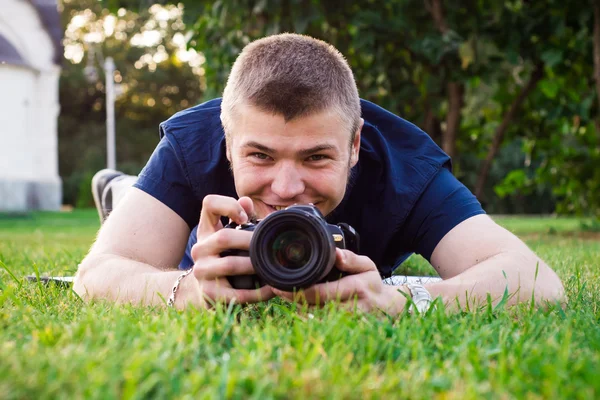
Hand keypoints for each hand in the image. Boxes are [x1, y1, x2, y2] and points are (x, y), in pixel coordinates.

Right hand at [190, 195, 273, 305]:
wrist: (202, 290)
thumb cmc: (223, 257)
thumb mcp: (228, 235)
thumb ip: (240, 216)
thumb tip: (247, 201)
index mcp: (207, 230)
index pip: (210, 204)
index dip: (228, 205)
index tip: (245, 217)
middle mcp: (199, 248)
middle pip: (223, 237)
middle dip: (250, 241)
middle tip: (270, 245)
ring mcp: (201, 271)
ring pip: (229, 265)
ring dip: (255, 266)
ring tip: (273, 266)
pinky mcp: (209, 293)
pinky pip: (236, 293)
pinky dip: (257, 292)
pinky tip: (271, 288)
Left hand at [272, 249, 406, 314]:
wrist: (389, 309)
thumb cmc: (372, 284)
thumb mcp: (367, 266)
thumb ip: (351, 259)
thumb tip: (336, 253)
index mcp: (355, 289)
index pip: (320, 293)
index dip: (297, 292)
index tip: (280, 285)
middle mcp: (350, 309)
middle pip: (313, 309)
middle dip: (292, 300)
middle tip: (277, 289)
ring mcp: (345, 324)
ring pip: (313, 319)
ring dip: (297, 309)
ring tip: (284, 295)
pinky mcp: (342, 331)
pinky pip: (319, 325)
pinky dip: (306, 317)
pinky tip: (298, 306)